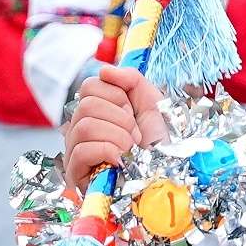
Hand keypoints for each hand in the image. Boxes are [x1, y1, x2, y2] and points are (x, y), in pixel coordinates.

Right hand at [66, 66, 169, 184]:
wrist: (170, 174)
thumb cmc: (161, 142)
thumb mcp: (152, 102)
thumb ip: (131, 79)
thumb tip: (104, 70)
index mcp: (96, 111)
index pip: (89, 86)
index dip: (116, 95)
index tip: (133, 113)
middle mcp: (80, 129)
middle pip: (85, 104)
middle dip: (120, 118)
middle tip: (135, 135)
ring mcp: (75, 152)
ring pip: (84, 126)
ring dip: (117, 136)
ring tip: (130, 149)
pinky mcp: (75, 174)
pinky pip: (82, 150)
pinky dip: (107, 151)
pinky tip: (121, 161)